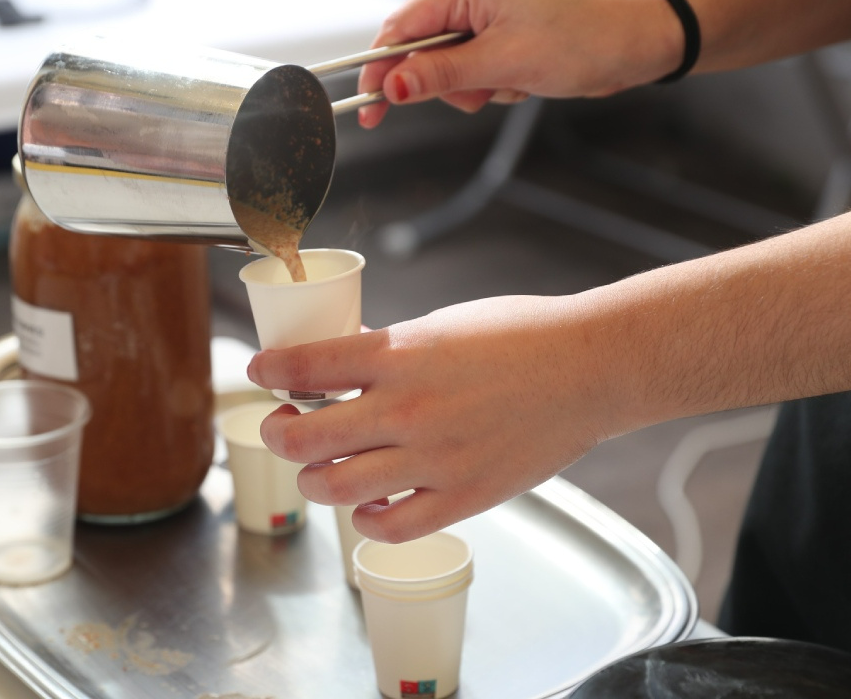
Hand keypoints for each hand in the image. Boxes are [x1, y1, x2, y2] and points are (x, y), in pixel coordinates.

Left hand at [247, 294, 633, 542]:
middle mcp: (409, 409)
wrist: (591, 369)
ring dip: (314, 478)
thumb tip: (340, 367)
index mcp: (401, 354)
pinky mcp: (464, 496)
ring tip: (321, 467)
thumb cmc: (524, 336)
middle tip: (284, 425)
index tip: (259, 371)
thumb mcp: (443, 325)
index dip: (269, 369)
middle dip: (279, 432)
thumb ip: (390, 351)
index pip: (305, 366)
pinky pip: (392, 526)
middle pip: (306, 438)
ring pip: (337, 487)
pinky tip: (370, 501)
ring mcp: (435, 458)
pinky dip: (367, 518)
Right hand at [356, 0, 684, 126]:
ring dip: (477, 89)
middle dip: (446, 84)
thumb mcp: (504, 61)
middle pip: (422, 54)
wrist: (639, 40)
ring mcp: (489, 21)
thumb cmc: (585, 34)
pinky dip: (497, 87)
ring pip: (451, 71)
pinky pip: (478, 76)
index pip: (399, 31)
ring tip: (516, 80)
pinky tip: (528, 80)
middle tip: (479, 91)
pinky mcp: (505, 42)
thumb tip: (394, 87)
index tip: (370, 109)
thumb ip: (442, 75)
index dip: (381, 72)